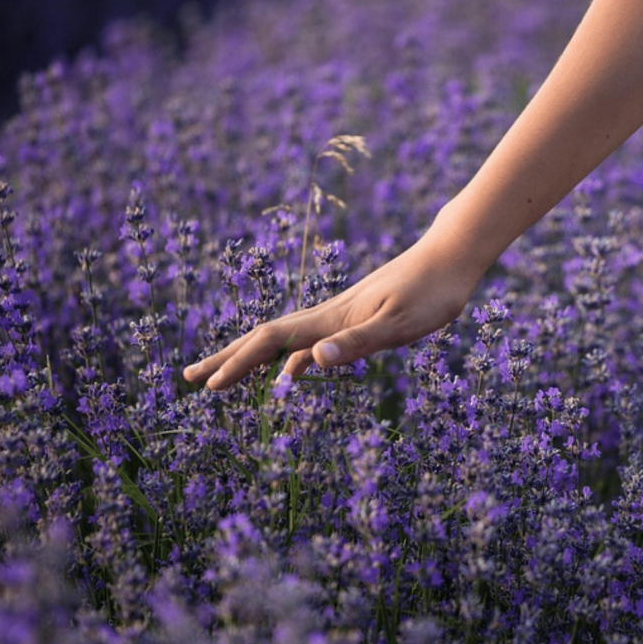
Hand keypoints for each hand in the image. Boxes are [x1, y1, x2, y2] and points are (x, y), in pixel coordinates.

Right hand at [183, 232, 480, 390]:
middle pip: (266, 339)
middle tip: (190, 379)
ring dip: (252, 359)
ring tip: (225, 378)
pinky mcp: (358, 316)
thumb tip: (310, 362)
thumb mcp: (400, 324)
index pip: (271, 342)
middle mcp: (329, 314)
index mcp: (332, 319)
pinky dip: (290, 359)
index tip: (210, 388)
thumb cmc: (433, 291)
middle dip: (227, 360)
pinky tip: (291, 372)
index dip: (238, 364)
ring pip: (285, 340)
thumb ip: (357, 343)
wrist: (452, 255)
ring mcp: (341, 314)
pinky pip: (310, 342)